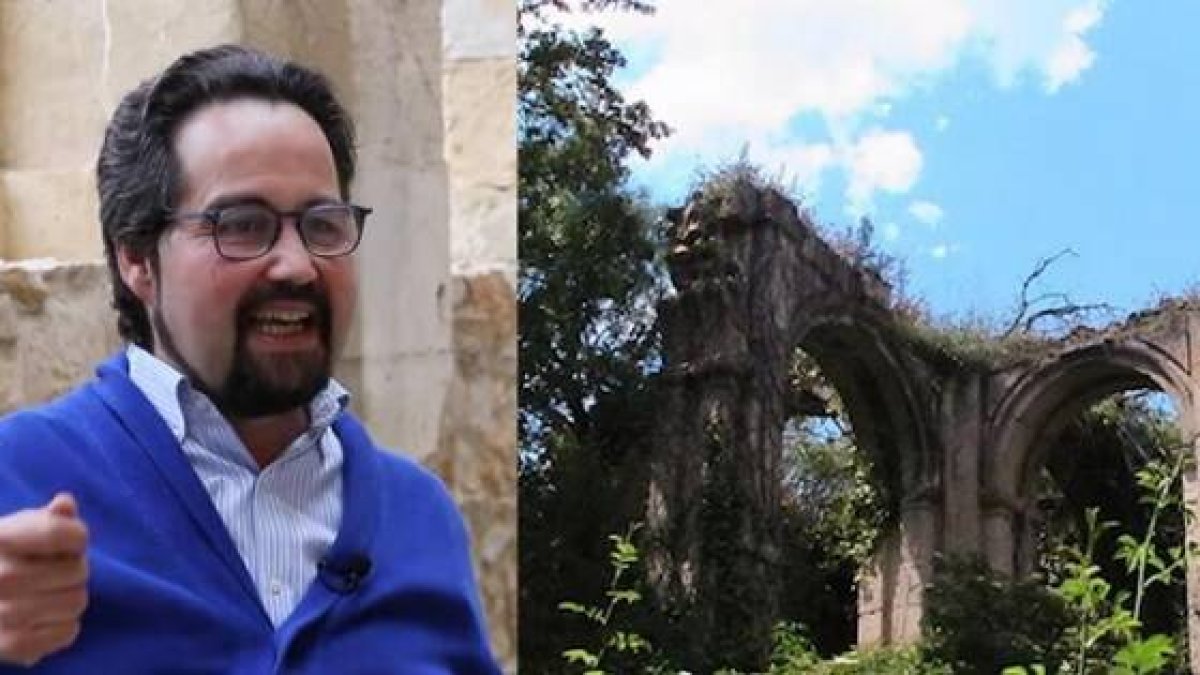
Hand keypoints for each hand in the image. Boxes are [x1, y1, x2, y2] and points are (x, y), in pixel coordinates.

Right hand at [0, 494, 88, 665]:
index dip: (76, 538)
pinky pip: (68, 632)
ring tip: (46, 595)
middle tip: (52, 573)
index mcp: (1, 540)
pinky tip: (44, 618)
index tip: (63, 542)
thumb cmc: (6, 558)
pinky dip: (64, 626)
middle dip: (73, 570)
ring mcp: (2, 614)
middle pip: (78, 571)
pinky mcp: (10, 646)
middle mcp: (0, 577)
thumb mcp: (20, 529)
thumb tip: (65, 505)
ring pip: (77, 602)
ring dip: (69, 597)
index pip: (69, 535)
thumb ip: (48, 518)